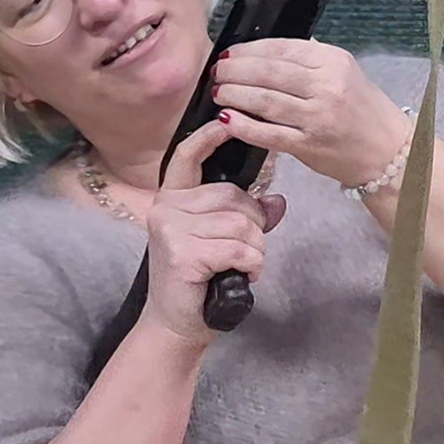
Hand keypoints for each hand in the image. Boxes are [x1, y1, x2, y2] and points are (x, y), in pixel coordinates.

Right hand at [141, 117, 286, 351]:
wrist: (176, 324)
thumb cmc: (201, 280)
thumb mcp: (224, 241)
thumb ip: (247, 217)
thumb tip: (277, 201)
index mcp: (173, 199)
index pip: (187, 157)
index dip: (208, 137)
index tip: (226, 119)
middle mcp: (166, 208)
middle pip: (234, 197)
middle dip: (253, 226)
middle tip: (243, 253)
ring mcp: (171, 229)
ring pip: (241, 223)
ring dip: (254, 250)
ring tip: (239, 267)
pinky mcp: (182, 252)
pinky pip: (239, 247)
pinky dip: (251, 264)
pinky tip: (240, 276)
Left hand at [210, 39, 414, 189]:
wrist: (390, 153)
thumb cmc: (365, 111)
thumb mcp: (346, 74)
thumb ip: (311, 60)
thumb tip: (268, 51)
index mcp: (335, 62)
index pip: (282, 49)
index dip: (249, 50)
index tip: (229, 54)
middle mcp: (328, 86)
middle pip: (269, 72)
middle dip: (235, 70)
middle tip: (216, 72)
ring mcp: (318, 117)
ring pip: (265, 100)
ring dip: (234, 94)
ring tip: (218, 92)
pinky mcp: (310, 145)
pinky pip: (269, 133)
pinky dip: (243, 126)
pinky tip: (226, 119)